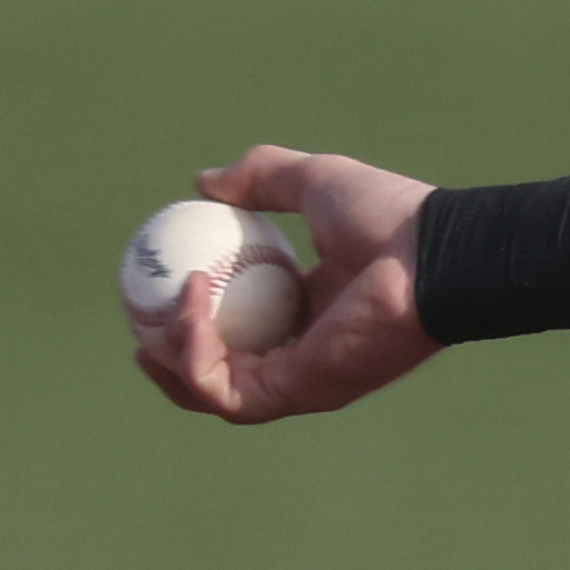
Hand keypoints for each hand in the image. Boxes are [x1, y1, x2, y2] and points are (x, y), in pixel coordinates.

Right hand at [135, 146, 438, 423]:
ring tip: (158, 315)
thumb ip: (264, 177)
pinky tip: (189, 312)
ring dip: (172, 354)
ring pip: (209, 388)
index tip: (156, 286)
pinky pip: (224, 390)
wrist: (431, 251)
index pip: (240, 325)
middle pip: (215, 367)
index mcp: (311, 307)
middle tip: (138, 320)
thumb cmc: (391, 215)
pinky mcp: (296, 392)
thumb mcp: (316, 181)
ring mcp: (299, 378)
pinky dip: (194, 357)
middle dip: (166, 352)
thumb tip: (204, 182)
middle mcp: (303, 350)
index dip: (190, 313)